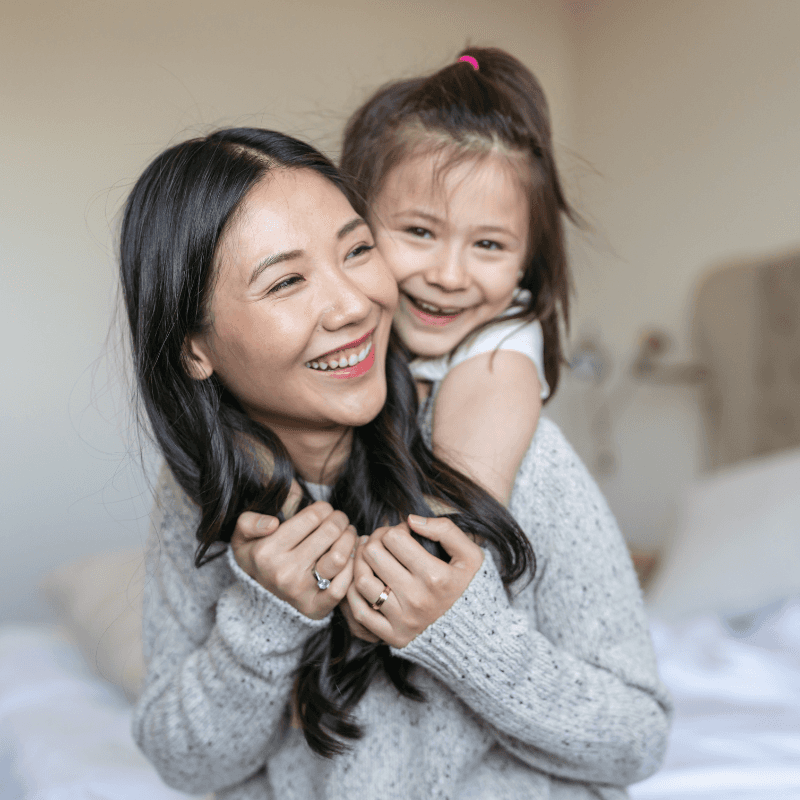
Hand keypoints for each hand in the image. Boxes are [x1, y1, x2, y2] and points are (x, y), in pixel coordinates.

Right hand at [231, 502, 356, 619]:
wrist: (258, 598)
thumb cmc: (257, 558)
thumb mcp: (242, 537)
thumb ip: (249, 521)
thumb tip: (273, 523)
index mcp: (267, 551)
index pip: (312, 516)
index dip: (324, 507)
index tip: (325, 510)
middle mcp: (283, 573)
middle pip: (330, 532)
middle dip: (340, 519)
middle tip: (339, 520)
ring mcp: (300, 592)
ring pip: (339, 557)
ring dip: (350, 539)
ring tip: (347, 534)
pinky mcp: (315, 608)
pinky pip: (342, 586)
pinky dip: (352, 568)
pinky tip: (350, 556)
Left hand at [346, 515, 483, 647]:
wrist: (478, 634)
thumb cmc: (470, 588)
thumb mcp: (471, 555)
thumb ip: (446, 530)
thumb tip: (411, 519)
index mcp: (435, 577)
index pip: (394, 538)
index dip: (395, 528)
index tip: (403, 533)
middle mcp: (416, 599)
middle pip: (373, 554)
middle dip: (375, 540)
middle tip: (382, 541)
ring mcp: (403, 619)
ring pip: (362, 581)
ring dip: (360, 562)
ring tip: (368, 556)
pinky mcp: (393, 636)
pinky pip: (360, 612)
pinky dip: (354, 592)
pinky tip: (363, 579)